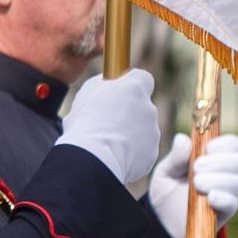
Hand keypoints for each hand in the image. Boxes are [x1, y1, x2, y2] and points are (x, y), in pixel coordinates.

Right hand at [58, 69, 160, 187]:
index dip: (132, 85)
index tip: (120, 92)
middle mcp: (149, 108)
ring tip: (107, 143)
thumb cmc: (85, 123)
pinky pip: (142, 149)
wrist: (93, 158)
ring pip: (143, 129)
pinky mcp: (151, 153)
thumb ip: (102, 85)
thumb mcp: (87, 93)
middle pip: (142, 106)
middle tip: (107, 123)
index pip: (143, 78)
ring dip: (129, 134)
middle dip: (128, 113)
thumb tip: (107, 86)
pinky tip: (113, 155)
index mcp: (134, 88)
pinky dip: (131, 152)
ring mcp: (153, 132)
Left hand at [149, 132, 237, 237]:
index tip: (207, 148)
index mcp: (215, 159)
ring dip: (216, 179)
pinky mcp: (224, 214)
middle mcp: (225, 175)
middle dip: (218, 162)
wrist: (160, 221)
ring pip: (236, 182)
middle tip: (196, 167)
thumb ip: (176, 156)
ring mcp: (226, 194)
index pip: (235, 145)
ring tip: (196, 183)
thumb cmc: (167, 191)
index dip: (225, 143)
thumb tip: (184, 139)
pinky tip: (209, 197)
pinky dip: (222, 198)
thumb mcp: (167, 171)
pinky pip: (232, 203)